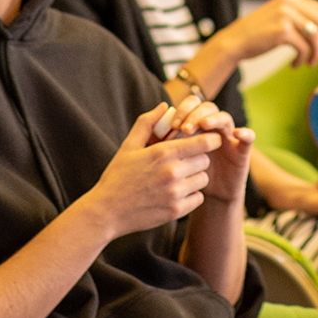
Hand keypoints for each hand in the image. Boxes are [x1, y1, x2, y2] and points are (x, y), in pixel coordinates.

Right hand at [80, 105, 221, 236]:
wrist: (106, 211)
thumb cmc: (117, 176)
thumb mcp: (128, 146)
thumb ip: (147, 123)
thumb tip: (164, 106)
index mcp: (162, 153)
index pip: (203, 142)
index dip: (211, 140)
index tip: (210, 141)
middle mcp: (172, 172)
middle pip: (205, 160)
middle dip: (198, 158)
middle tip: (184, 161)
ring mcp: (174, 193)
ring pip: (203, 179)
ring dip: (195, 177)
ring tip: (179, 178)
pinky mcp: (175, 211)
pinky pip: (198, 198)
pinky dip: (191, 196)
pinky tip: (176, 193)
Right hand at [205, 0, 317, 79]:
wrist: (235, 41)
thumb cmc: (259, 34)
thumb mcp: (281, 19)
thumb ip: (301, 20)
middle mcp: (289, 2)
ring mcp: (285, 15)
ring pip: (316, 36)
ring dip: (317, 53)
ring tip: (310, 63)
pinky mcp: (281, 31)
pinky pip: (304, 47)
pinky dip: (303, 59)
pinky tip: (295, 64)